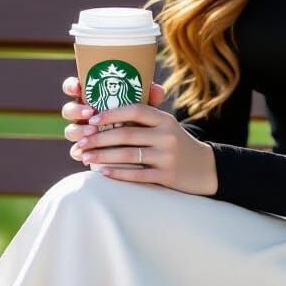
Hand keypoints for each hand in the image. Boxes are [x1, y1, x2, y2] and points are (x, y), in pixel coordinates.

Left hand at [61, 75, 217, 195]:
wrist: (205, 168)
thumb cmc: (177, 144)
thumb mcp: (166, 126)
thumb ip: (144, 120)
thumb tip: (106, 112)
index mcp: (165, 119)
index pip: (135, 110)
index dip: (111, 113)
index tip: (92, 119)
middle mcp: (167, 136)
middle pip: (127, 134)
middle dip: (99, 138)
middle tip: (80, 142)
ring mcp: (167, 156)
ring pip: (128, 155)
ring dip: (102, 156)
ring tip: (85, 158)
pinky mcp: (167, 176)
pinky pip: (137, 175)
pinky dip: (118, 174)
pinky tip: (102, 173)